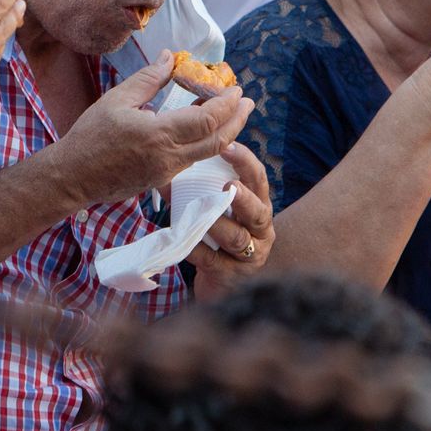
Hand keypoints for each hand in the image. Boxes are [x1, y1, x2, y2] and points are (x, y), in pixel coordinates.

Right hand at [57, 54, 253, 203]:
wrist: (72, 178)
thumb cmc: (89, 137)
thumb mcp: (117, 100)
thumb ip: (148, 79)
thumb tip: (169, 57)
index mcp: (158, 135)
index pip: (207, 121)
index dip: (227, 104)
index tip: (236, 88)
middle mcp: (169, 158)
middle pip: (218, 141)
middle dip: (238, 119)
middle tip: (247, 101)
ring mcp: (167, 173)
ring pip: (208, 153)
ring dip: (225, 132)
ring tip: (232, 112)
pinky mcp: (162, 181)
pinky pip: (193, 160)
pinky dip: (206, 142)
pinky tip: (204, 129)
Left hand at [187, 141, 273, 298]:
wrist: (221, 284)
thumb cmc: (219, 238)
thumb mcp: (221, 212)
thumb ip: (205, 190)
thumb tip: (169, 168)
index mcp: (259, 207)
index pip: (258, 180)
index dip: (246, 162)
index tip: (227, 146)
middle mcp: (261, 231)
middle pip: (258, 211)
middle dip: (244, 198)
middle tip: (228, 186)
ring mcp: (250, 256)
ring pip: (238, 239)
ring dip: (219, 225)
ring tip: (203, 217)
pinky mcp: (231, 276)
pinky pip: (213, 261)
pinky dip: (198, 251)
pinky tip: (186, 243)